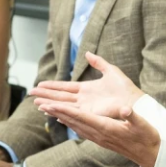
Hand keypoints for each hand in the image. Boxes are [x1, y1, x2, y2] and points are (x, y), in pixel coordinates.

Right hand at [30, 52, 145, 117]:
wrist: (134, 101)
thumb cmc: (125, 89)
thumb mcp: (111, 71)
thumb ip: (98, 62)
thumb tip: (87, 53)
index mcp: (86, 89)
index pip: (65, 87)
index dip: (52, 86)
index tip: (40, 84)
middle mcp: (83, 99)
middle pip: (60, 96)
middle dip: (45, 95)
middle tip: (31, 93)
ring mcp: (84, 107)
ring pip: (62, 104)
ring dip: (49, 103)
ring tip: (36, 103)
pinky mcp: (88, 114)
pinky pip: (70, 111)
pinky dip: (59, 110)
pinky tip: (48, 110)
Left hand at [37, 100, 161, 166]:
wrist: (150, 155)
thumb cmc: (147, 137)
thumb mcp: (142, 124)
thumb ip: (132, 116)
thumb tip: (125, 109)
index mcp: (105, 128)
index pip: (80, 117)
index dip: (63, 110)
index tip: (50, 104)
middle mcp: (98, 134)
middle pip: (71, 121)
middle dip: (55, 111)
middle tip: (39, 103)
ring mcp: (98, 138)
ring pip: (74, 125)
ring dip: (59, 117)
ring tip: (47, 109)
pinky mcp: (100, 139)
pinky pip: (80, 129)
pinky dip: (69, 123)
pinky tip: (64, 120)